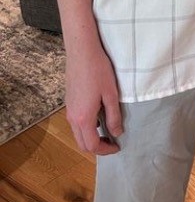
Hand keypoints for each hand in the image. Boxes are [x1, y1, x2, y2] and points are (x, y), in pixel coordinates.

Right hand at [65, 40, 122, 155]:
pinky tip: (98, 116)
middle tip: (112, 142)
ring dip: (91, 137)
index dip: (105, 150)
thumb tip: (117, 133)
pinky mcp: (69, 102)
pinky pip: (76, 123)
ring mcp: (69, 110)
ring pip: (77, 134)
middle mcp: (72, 118)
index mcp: (83, 118)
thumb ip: (114, 116)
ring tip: (107, 130)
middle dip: (97, 147)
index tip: (117, 146)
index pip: (92, 144)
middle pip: (82, 143)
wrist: (82, 52)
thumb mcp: (111, 94)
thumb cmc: (98, 71)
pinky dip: (86, 127)